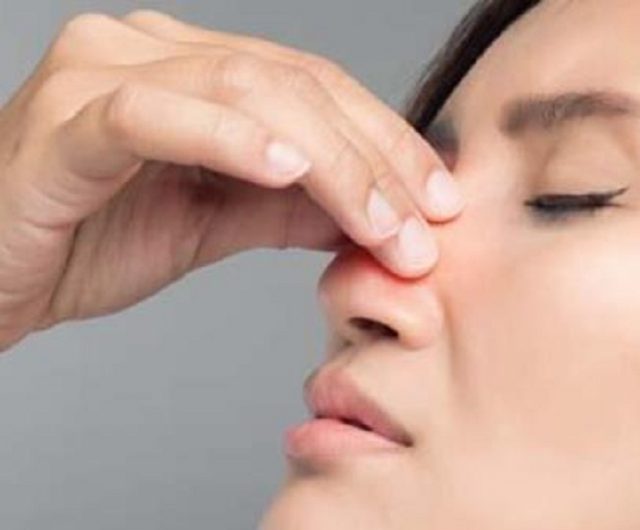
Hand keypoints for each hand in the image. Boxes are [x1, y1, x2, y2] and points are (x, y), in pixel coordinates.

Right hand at [0, 10, 462, 350]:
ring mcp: (102, 73)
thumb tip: (382, 213)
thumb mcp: (216, 223)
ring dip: (330, 161)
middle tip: (426, 230)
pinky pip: (155, 115)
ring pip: (244, 91)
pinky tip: (288, 170)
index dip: (388, 140)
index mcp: (191, 65)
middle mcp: (148, 47)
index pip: (315, 85)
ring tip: (383, 222)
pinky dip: (230, 139)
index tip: (442, 202)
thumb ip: (292, 207)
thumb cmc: (88, 240)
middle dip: (375, 161)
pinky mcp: (64, 122)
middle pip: (294, 83)